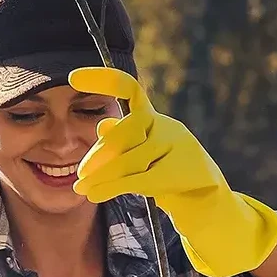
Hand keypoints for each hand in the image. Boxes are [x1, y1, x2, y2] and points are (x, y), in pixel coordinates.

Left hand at [68, 66, 276, 276]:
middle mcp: (165, 126)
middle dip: (100, 153)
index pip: (129, 89)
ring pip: (130, 159)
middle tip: (80, 173)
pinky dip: (111, 187)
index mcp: (154, 118)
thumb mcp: (142, 155)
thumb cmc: (166, 172)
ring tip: (81, 189)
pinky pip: (137, 179)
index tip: (72, 78)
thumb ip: (123, 141)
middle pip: (127, 130)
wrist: (204, 198)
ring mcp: (175, 147)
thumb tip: (101, 124)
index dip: (102, 79)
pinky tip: (93, 194)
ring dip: (101, 176)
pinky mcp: (177, 172)